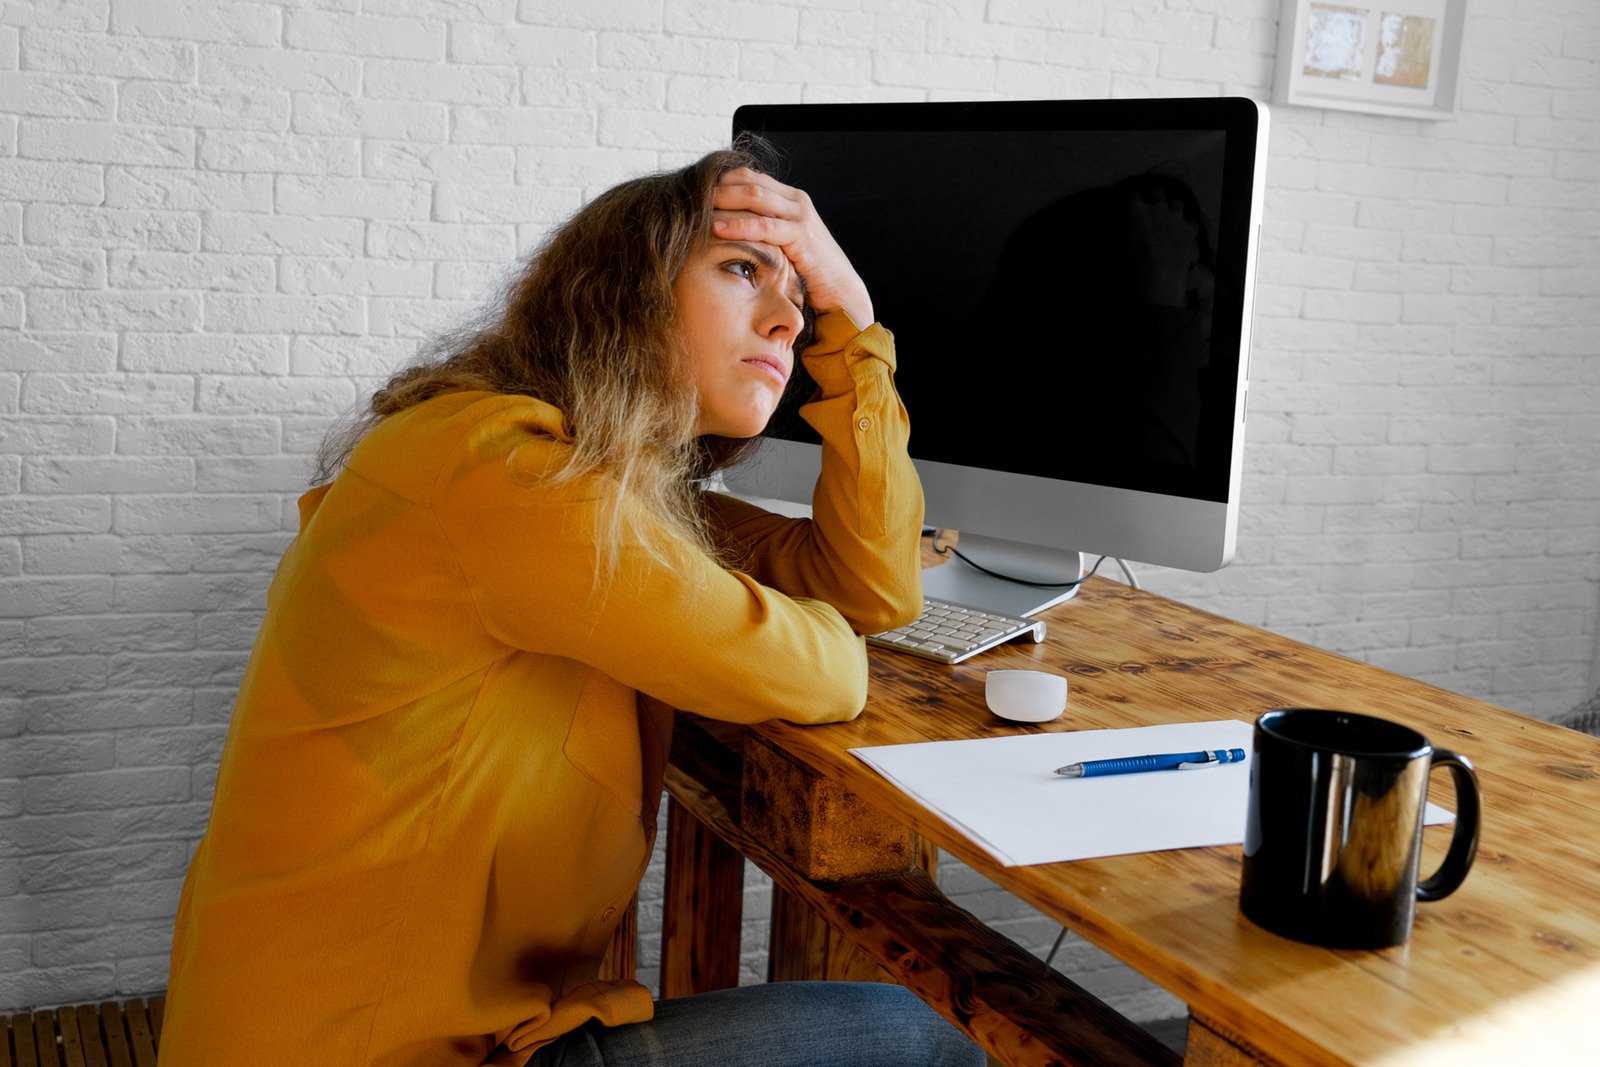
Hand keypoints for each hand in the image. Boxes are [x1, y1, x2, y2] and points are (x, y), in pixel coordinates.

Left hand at [711, 168, 873, 327]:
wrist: (841, 293)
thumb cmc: (807, 273)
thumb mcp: (781, 246)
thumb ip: (762, 232)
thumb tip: (725, 226)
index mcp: (790, 199)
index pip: (750, 176)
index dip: (721, 180)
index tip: (695, 191)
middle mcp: (796, 201)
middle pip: (749, 181)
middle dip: (717, 187)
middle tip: (689, 196)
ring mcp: (801, 216)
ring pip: (755, 198)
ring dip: (724, 201)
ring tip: (697, 209)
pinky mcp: (802, 236)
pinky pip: (765, 226)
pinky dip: (739, 226)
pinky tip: (717, 229)